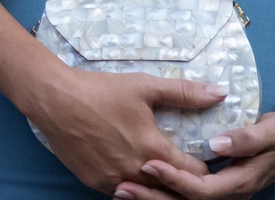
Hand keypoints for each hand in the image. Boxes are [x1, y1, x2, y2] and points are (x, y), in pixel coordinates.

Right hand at [17, 69, 220, 192]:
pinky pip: (122, 193)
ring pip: (146, 195)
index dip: (202, 167)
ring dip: (155, 186)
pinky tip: (131, 170)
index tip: (201, 158)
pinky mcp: (95, 182)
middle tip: (181, 168)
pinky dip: (131, 185)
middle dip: (180, 180)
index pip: (195, 174)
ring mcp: (114, 180)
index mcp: (154, 149)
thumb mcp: (143, 86)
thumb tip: (221, 93)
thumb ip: (184, 92)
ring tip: (158, 171)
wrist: (53, 98)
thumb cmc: (99, 90)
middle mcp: (137, 171)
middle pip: (172, 190)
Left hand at [114, 112, 274, 199]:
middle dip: (153, 197)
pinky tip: (135, 187)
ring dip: (152, 198)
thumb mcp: (269, 132)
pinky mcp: (211, 188)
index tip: (149, 164)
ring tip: (119, 190)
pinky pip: (183, 196)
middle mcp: (228, 194)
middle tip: (122, 186)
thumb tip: (218, 144)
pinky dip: (160, 194)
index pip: (202, 190)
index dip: (175, 180)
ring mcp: (220, 193)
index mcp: (239, 183)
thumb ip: (245, 138)